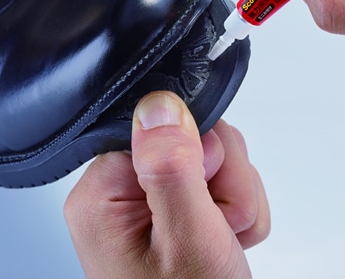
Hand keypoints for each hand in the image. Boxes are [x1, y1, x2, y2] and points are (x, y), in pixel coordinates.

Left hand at [64, 91, 269, 277]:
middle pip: (195, 137)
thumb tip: (159, 104)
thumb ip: (172, 168)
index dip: (199, 152)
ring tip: (224, 239)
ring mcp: (156, 200)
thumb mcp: (186, 239)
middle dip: (224, 181)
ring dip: (236, 198)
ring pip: (218, 158)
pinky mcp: (182, 206)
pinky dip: (239, 211)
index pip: (160, 125)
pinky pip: (227, 180)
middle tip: (218, 224)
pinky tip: (226, 240)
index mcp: (105, 193)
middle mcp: (124, 193)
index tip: (207, 189)